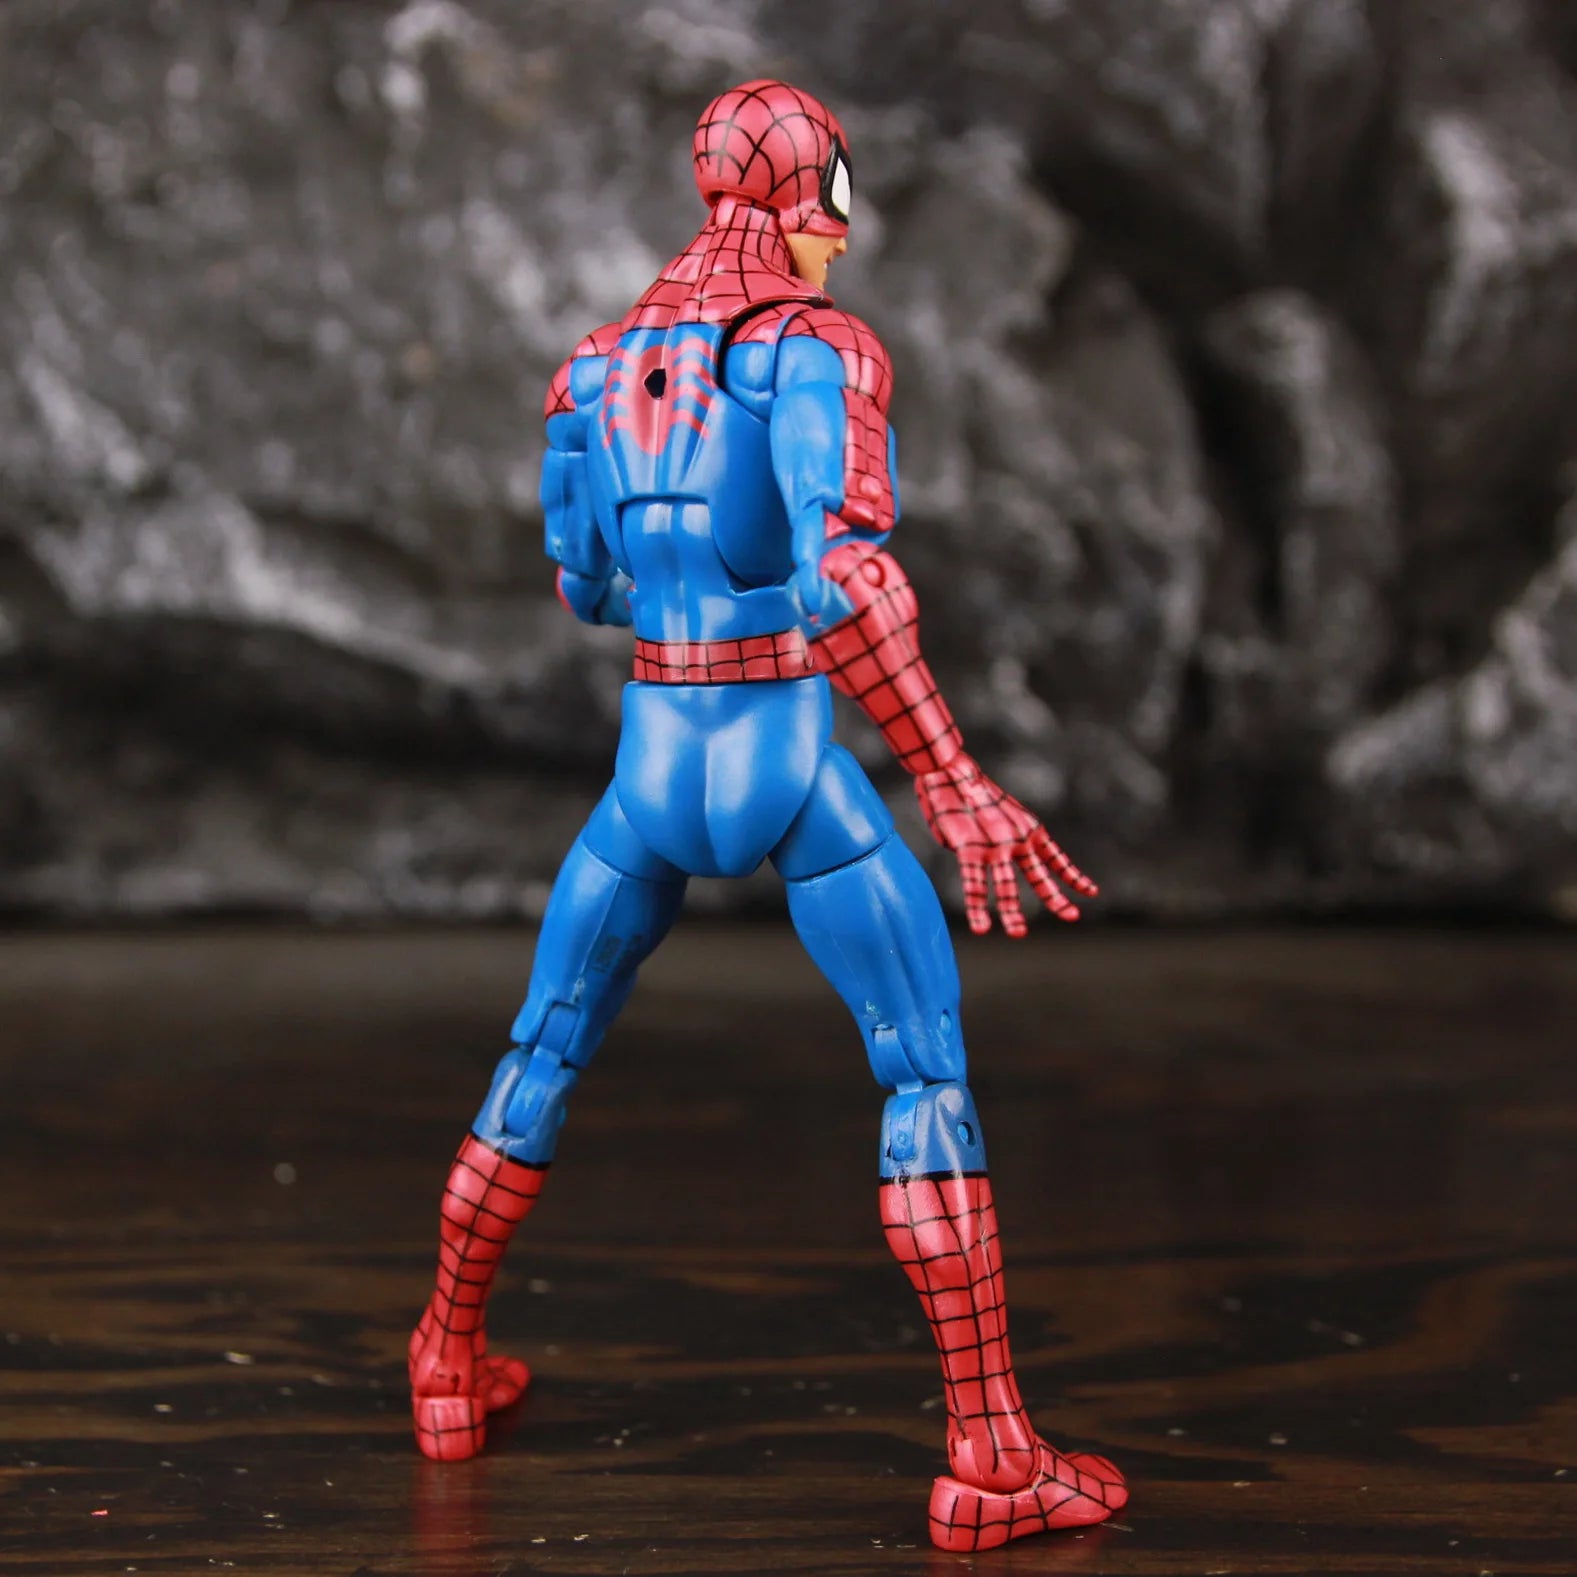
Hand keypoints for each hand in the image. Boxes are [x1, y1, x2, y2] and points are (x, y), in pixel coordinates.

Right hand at [913, 753, 1096, 935]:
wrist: (952, 772)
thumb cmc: (971, 790)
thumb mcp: (999, 815)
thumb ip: (1001, 841)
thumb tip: (987, 863)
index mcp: (1029, 829)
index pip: (1057, 859)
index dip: (1074, 876)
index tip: (1091, 892)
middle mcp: (1018, 841)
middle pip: (1041, 876)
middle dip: (1056, 899)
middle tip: (1072, 916)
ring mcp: (996, 848)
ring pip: (1007, 888)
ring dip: (1012, 913)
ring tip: (1018, 933)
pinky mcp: (970, 852)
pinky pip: (975, 886)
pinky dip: (978, 909)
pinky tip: (982, 928)